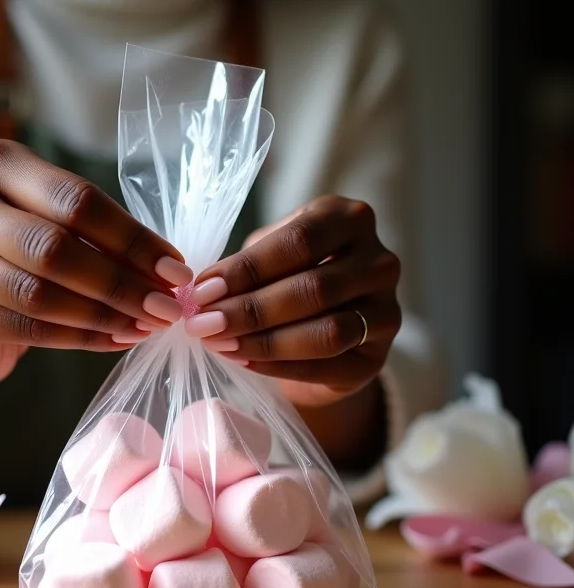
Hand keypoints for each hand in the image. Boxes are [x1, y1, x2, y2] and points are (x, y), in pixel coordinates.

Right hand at [0, 139, 191, 385]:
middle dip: (123, 283)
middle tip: (168, 308)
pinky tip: (115, 341)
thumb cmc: (20, 261)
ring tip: (146, 326)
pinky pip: (24, 328)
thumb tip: (169, 272)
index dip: (134, 239)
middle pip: (56, 246)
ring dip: (105, 314)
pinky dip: (79, 338)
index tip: (176, 271)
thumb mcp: (53, 228)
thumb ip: (98, 238)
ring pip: (38, 292)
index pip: (76, 200)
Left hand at [186, 196, 401, 406]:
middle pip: (313, 288)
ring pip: (326, 331)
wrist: (325, 333)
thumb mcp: (269, 257)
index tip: (202, 291)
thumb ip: (243, 267)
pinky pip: (327, 366)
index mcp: (349, 220)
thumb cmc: (288, 280)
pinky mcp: (376, 360)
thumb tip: (201, 292)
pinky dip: (279, 367)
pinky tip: (244, 363)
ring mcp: (386, 312)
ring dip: (264, 341)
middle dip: (249, 309)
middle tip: (203, 324)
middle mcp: (379, 262)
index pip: (299, 241)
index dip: (247, 269)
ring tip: (220, 344)